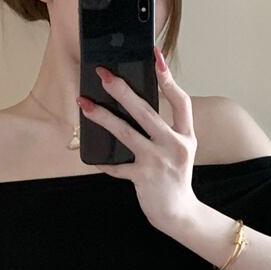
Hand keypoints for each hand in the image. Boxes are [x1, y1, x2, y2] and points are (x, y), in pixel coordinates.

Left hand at [76, 45, 201, 230]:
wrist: (178, 213)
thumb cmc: (174, 177)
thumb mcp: (179, 150)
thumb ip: (165, 130)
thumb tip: (133, 105)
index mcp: (186, 135)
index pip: (180, 100)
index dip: (168, 78)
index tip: (155, 56)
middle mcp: (174, 146)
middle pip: (146, 111)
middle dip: (122, 91)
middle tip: (104, 75)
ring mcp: (158, 162)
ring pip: (126, 133)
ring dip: (102, 117)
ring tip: (84, 104)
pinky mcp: (142, 177)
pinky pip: (116, 165)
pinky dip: (103, 161)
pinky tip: (92, 156)